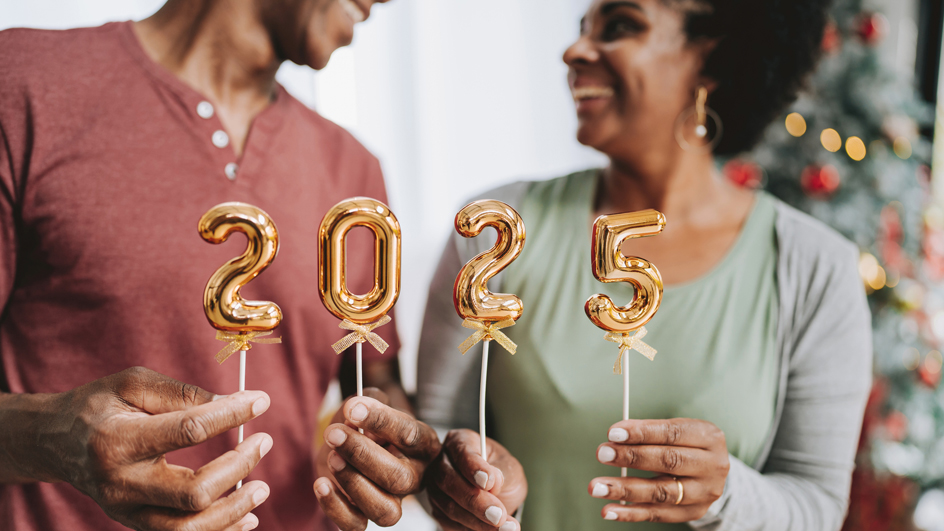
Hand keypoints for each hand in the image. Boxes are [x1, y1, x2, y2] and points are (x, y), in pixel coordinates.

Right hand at [43, 367, 272, 530]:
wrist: (55, 441)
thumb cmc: (100, 404)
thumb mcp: (133, 383)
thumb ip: (183, 393)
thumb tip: (233, 403)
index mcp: (118, 440)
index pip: (188, 430)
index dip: (231, 415)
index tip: (261, 401)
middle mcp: (120, 483)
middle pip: (193, 492)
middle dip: (238, 468)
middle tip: (264, 442)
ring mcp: (125, 510)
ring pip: (188, 528)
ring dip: (234, 510)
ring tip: (262, 488)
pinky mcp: (134, 523)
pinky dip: (220, 530)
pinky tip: (246, 516)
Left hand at [313, 388, 440, 529]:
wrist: (346, 444)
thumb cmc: (364, 423)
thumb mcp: (367, 404)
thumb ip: (365, 401)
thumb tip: (354, 411)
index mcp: (423, 445)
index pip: (409, 435)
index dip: (381, 421)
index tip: (352, 408)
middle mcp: (415, 477)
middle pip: (399, 478)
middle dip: (362, 455)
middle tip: (334, 434)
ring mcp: (393, 501)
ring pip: (385, 511)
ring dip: (353, 483)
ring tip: (332, 458)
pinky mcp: (365, 516)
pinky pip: (356, 526)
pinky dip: (335, 507)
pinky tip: (321, 483)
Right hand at [424, 429, 525, 530]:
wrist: (501, 497)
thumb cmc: (503, 474)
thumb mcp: (510, 468)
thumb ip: (501, 471)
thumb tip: (492, 481)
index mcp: (460, 441)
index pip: (462, 452)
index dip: (474, 467)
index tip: (490, 483)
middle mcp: (442, 462)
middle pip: (450, 481)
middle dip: (476, 501)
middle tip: (499, 515)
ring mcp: (436, 488)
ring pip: (449, 507)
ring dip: (478, 522)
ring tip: (506, 528)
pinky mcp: (438, 511)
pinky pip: (449, 524)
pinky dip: (472, 530)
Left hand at [589, 418, 728, 522]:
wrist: (713, 473)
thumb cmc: (687, 445)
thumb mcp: (678, 431)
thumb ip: (650, 432)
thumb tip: (615, 437)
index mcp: (709, 437)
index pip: (672, 433)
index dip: (642, 433)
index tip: (613, 433)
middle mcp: (712, 465)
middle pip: (668, 461)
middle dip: (631, 457)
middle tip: (602, 453)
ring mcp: (705, 492)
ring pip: (661, 492)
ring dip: (625, 489)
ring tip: (597, 486)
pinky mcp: (694, 512)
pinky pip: (658, 514)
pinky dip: (631, 513)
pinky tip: (609, 510)